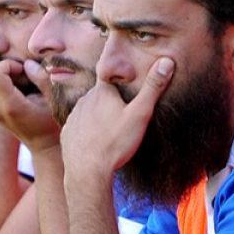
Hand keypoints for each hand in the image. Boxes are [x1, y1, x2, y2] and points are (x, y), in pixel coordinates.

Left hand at [0, 58, 60, 150]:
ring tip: (3, 76)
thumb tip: (27, 64)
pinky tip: (2, 83)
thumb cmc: (53, 122)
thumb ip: (43, 79)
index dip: (7, 65)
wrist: (44, 145)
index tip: (22, 71)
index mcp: (12, 106)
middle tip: (8, 71)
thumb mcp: (56, 100)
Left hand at [62, 58, 173, 180]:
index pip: (112, 76)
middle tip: (125, 112)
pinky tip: (98, 140)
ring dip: (99, 115)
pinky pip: (80, 126)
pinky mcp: (68, 132)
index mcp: (102, 91)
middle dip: (112, 99)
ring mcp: (74, 116)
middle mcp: (84, 99)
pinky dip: (89, 130)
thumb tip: (166, 61)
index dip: (122, 80)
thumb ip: (153, 88)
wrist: (87, 171)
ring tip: (112, 129)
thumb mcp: (140, 114)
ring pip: (90, 109)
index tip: (130, 87)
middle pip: (101, 94)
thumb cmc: (115, 143)